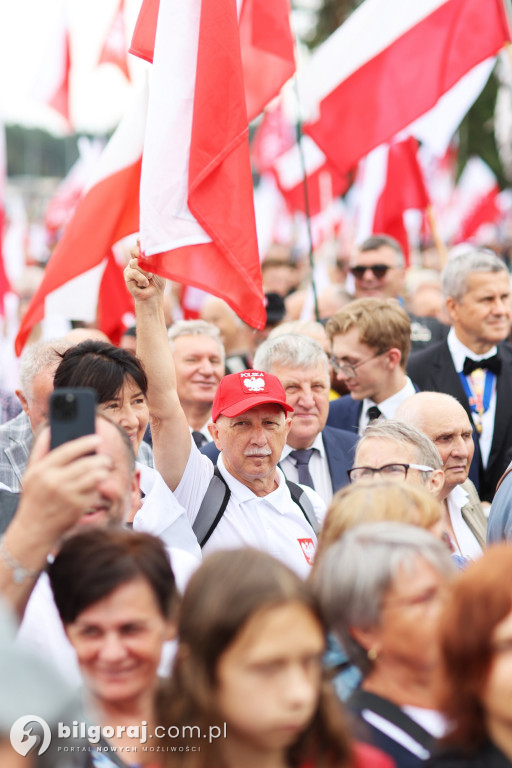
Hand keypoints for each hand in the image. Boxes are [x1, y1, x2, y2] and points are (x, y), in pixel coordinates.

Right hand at [16, 428, 113, 543]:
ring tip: (104, 469)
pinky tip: (94, 487)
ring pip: (95, 477)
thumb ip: (40, 450)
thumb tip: (50, 429)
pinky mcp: (78, 507)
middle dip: (101, 459)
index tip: (97, 438)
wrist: (35, 529)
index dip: (84, 442)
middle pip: (86, 464)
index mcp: (42, 471)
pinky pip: (95, 491)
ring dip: (103, 471)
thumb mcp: (30, 473)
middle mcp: (55, 482)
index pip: (67, 451)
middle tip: (106, 458)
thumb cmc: (35, 497)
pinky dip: (97, 488)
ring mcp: (68, 496)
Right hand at [124, 243, 165, 300]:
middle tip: (148, 262)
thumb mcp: (158, 268)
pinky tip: (145, 283)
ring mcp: (130, 266)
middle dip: (140, 254)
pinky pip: (133, 272)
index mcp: (144, 256)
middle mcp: (136, 259)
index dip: (139, 240)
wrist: (153, 295)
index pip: (139, 244)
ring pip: (134, 262)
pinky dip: (141, 278)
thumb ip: (154, 259)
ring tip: (150, 277)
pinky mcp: (127, 274)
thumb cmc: (158, 282)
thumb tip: (150, 251)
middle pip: (134, 250)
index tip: (141, 238)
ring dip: (144, 271)